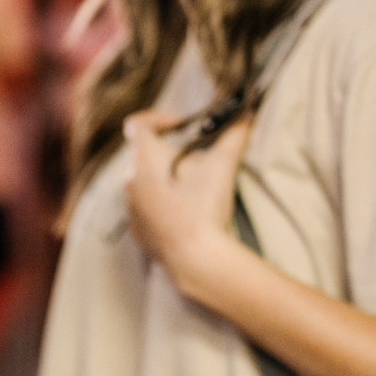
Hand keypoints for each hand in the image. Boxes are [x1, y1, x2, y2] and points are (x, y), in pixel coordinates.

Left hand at [123, 109, 251, 290]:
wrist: (194, 259)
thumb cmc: (203, 208)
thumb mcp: (222, 166)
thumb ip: (234, 136)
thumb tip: (246, 115)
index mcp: (143, 162)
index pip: (136, 125)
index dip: (158, 117)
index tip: (182, 125)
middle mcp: (129, 184)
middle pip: (143, 154)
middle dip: (170, 150)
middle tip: (198, 156)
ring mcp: (131, 210)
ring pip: (144, 182)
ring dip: (166, 176)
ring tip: (194, 186)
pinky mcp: (137, 231)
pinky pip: (146, 207)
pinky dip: (162, 201)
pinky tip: (186, 210)